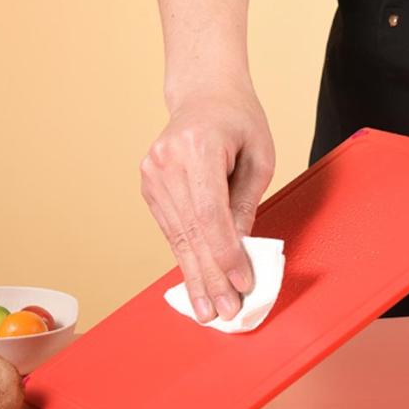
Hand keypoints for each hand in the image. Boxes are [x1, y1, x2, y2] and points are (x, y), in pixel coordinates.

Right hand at [140, 84, 274, 322]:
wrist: (204, 94)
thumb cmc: (239, 120)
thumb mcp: (259, 157)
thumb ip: (246, 203)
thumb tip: (242, 252)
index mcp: (197, 146)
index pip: (210, 213)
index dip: (225, 254)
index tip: (242, 284)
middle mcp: (166, 161)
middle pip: (191, 231)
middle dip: (210, 277)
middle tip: (225, 313)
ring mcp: (152, 174)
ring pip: (177, 236)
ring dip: (195, 275)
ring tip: (209, 310)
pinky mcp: (149, 186)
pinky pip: (171, 229)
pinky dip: (186, 257)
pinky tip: (196, 283)